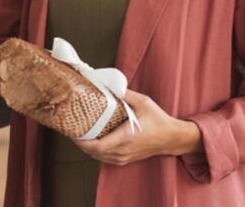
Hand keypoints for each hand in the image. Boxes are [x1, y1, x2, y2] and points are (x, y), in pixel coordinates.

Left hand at [73, 90, 201, 165]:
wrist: (172, 138)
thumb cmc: (158, 121)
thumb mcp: (143, 102)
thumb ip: (126, 94)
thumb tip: (111, 84)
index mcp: (124, 138)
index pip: (96, 146)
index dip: (81, 142)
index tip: (72, 133)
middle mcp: (122, 151)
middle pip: (93, 152)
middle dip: (81, 143)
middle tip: (73, 129)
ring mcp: (124, 157)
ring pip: (98, 157)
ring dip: (88, 148)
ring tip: (81, 134)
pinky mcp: (126, 159)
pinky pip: (105, 158)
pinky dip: (97, 152)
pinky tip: (94, 141)